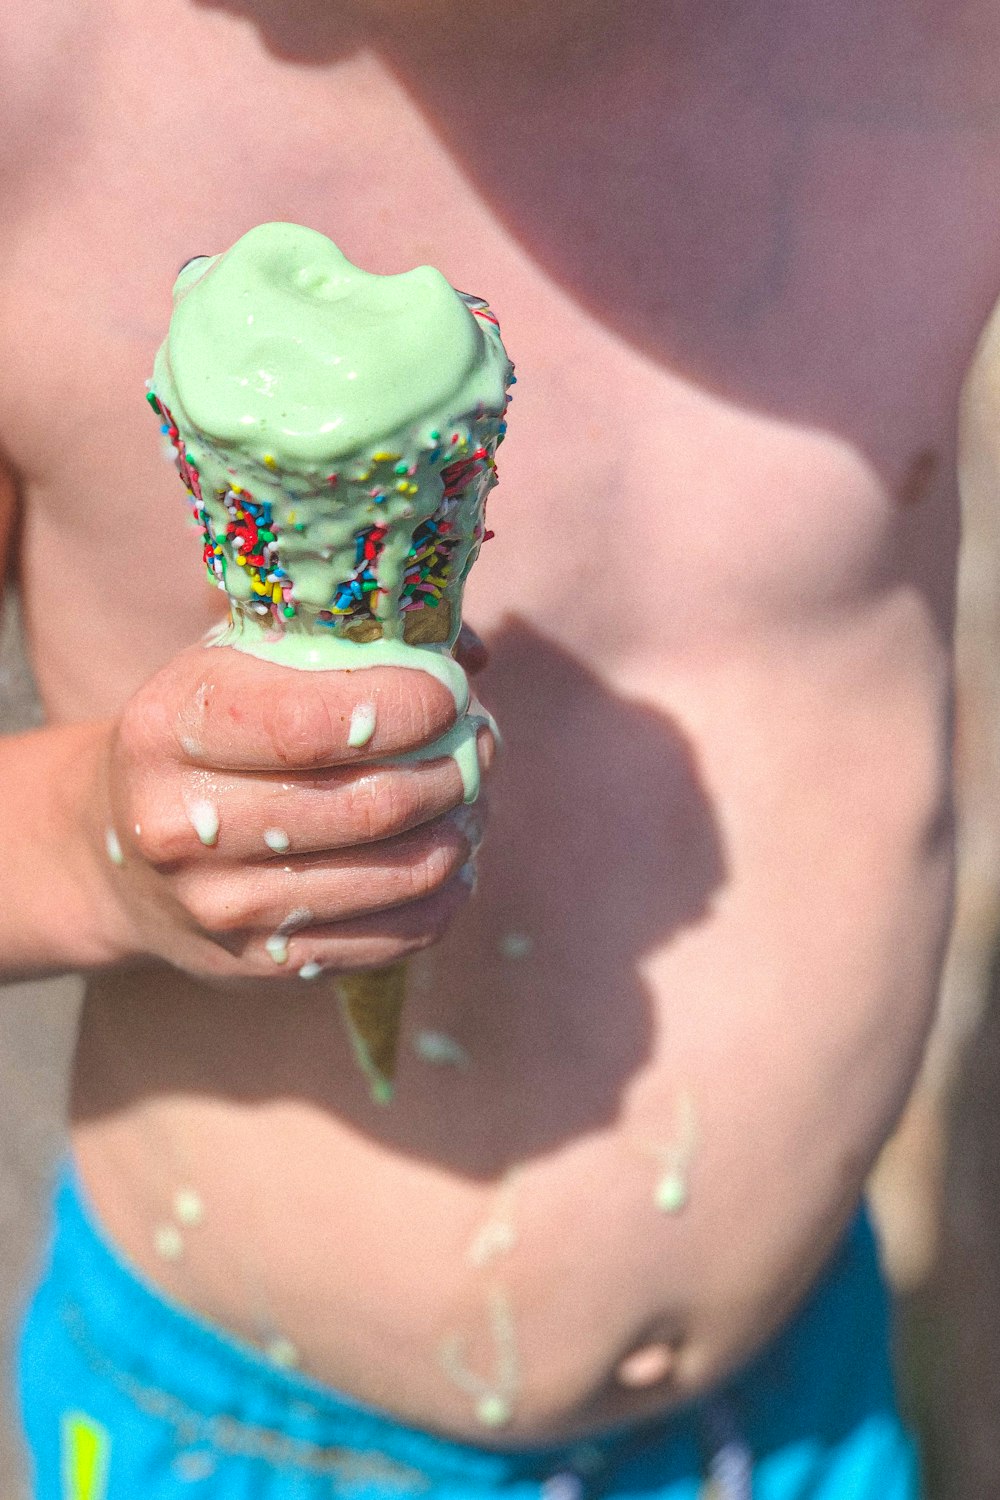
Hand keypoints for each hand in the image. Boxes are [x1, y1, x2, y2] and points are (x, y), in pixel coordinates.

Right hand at [102, 638, 492, 981]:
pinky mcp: (269, 964)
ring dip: (463, 828)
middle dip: (455, 767)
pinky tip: (451, 858)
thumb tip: (473, 653)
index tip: (448, 692)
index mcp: (169, 729)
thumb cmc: (210, 737)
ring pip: (402, 873)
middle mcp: (181, 826)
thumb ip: (349, 638)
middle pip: (372, 803)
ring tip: (471, 796)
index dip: (406, 706)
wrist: (120, 856)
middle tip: (481, 743)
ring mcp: (224, 907)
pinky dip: (449, 892)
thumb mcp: (241, 664)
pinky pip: (400, 934)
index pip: (311, 724)